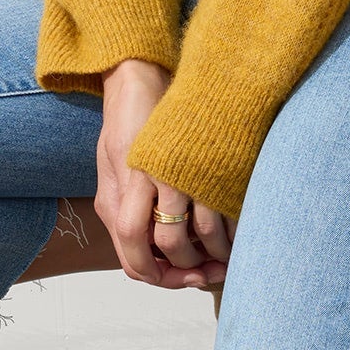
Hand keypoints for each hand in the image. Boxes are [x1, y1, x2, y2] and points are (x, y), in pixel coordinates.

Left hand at [97, 58, 235, 288]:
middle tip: (196, 274)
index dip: (147, 270)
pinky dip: (233, 232)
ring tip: (219, 259)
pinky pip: (229, 211)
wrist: (159, 71)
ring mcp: (192, 169)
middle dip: (183, 268)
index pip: (131, 243)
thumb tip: (135, 249)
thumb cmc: (134, 116)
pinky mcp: (218, 163)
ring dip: (213, 254)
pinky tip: (235, 238)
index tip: (160, 277)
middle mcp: (160, 176)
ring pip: (204, 232)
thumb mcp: (114, 160)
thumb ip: (120, 204)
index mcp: (131, 178)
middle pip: (171, 243)